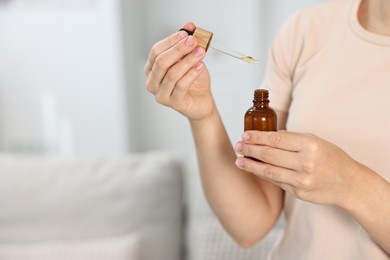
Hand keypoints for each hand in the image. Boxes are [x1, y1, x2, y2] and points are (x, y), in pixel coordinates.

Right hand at [144, 22, 214, 120]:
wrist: (201, 101)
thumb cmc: (193, 82)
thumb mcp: (190, 58)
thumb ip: (187, 43)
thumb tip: (189, 26)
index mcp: (152, 70)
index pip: (156, 51)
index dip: (171, 41)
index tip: (185, 34)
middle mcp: (153, 82)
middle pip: (161, 62)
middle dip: (179, 49)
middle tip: (193, 42)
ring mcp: (161, 94)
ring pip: (172, 74)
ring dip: (188, 60)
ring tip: (200, 53)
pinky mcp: (174, 103)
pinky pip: (181, 86)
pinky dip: (192, 74)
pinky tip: (200, 67)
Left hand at [234, 130, 365, 206]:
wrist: (349, 184)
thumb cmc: (331, 158)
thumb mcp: (316, 141)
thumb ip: (293, 139)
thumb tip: (268, 135)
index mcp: (310, 145)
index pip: (276, 138)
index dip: (257, 137)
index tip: (245, 134)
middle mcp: (306, 162)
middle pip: (269, 154)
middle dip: (250, 149)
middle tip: (238, 145)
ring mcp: (302, 179)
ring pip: (269, 171)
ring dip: (250, 165)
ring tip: (238, 160)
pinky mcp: (299, 192)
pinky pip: (276, 181)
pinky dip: (262, 174)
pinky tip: (252, 169)